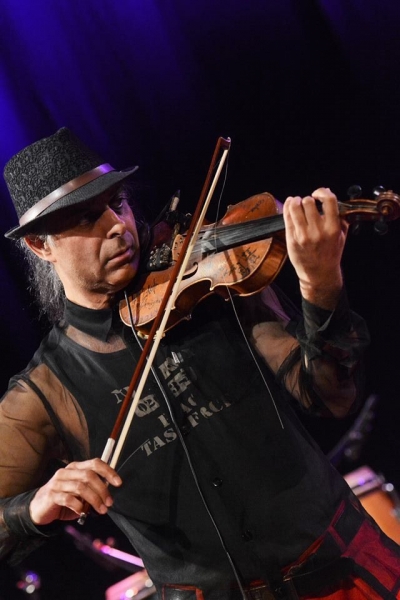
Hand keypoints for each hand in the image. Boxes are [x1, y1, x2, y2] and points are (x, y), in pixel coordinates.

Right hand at [29, 458, 121, 524]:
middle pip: (89, 475)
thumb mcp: (80, 493)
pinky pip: (68, 499)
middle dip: (102, 490)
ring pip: (81, 487)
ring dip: (94, 500)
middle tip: (109, 502)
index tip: (118, 483)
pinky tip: (82, 512)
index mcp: (76, 467)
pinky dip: (79, 506)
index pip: (95, 463)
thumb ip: (92, 490)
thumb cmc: (64, 499)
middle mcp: (67, 472)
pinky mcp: (51, 495)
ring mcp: (58, 483)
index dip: (108, 471)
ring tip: (101, 510)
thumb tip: (108, 495)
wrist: (40, 508)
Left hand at [283, 187, 348, 308]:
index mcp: (333, 228)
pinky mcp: (291, 239)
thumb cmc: (331, 253)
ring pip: (295, 207)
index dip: (322, 192)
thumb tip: (331, 196)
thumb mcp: (342, 235)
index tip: (319, 194)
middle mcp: (317, 231)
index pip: (329, 200)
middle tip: (307, 203)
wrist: (319, 274)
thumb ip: (340, 216)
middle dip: (307, 199)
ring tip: (297, 202)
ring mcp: (303, 235)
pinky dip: (287, 207)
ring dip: (295, 201)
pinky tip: (290, 205)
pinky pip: (286, 217)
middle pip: (308, 202)